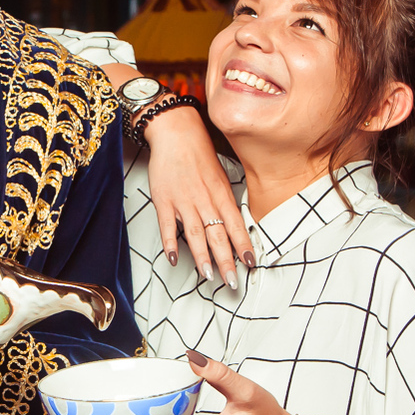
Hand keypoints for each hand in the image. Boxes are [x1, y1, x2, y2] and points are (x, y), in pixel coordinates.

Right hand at [143, 104, 248, 288]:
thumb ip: (224, 200)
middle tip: (232, 282)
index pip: (236, 225)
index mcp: (221, 194)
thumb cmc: (198, 153)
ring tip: (208, 276)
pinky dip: (170, 243)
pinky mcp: (164, 200)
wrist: (176, 132)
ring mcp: (183, 201)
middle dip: (226, 260)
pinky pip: (167, 226)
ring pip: (195, 234)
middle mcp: (205, 200)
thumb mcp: (219, 175)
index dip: (243, 245)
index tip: (250, 263)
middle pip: (218, 235)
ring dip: (202, 257)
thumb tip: (232, 224)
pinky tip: (173, 259)